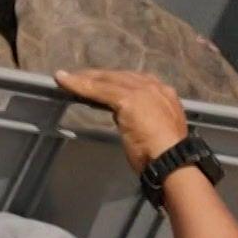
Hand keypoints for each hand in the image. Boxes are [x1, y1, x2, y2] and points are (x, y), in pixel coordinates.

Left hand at [52, 69, 189, 174]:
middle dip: (98, 77)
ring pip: (106, 81)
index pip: (135, 81)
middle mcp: (154, 87)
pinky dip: (79, 85)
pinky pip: (97, 89)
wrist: (173, 161)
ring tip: (67, 78)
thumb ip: (147, 121)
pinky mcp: (127, 99)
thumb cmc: (164, 156)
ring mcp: (142, 91)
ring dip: (84, 78)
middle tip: (79, 77)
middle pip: (119, 76)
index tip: (101, 83)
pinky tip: (64, 81)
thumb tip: (130, 121)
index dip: (116, 81)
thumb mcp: (158, 132)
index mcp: (164, 94)